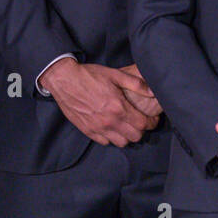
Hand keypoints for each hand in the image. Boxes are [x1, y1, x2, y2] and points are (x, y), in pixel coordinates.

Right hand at [38, 58, 155, 145]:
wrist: (64, 80)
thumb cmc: (90, 75)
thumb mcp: (115, 74)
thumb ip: (136, 84)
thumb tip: (153, 91)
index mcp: (118, 107)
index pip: (143, 124)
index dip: (152, 122)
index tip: (153, 119)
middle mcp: (109, 121)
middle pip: (135, 137)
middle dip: (141, 130)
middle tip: (140, 121)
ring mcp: (98, 128)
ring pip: (121, 143)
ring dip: (127, 136)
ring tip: (126, 126)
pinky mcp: (88, 131)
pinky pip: (105, 142)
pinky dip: (111, 137)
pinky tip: (111, 127)